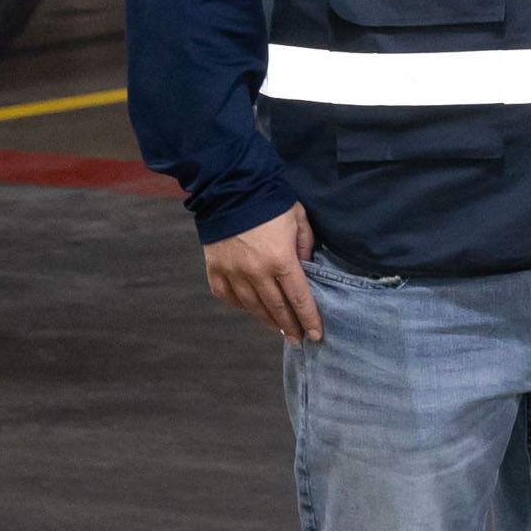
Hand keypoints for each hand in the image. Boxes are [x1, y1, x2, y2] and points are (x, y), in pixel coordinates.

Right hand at [204, 204, 319, 342]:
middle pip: (276, 307)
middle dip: (290, 326)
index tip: (315, 335)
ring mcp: (233, 272)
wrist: (230, 190)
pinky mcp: (215, 270)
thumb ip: (306, 248)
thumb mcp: (299, 221)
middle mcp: (256, 272)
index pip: (299, 298)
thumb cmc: (271, 204)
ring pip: (252, 306)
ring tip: (278, 328)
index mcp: (281, 260)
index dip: (308, 318)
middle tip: (298, 339)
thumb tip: (307, 270)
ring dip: (267, 320)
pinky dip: (240, 306)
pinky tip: (250, 310)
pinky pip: (227, 296)